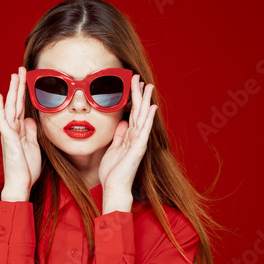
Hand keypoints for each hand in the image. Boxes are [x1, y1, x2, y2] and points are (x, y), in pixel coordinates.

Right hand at [0, 67, 40, 201]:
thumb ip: (30, 132)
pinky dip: (0, 107)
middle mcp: (12, 129)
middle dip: (18, 86)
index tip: (26, 80)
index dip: (23, 94)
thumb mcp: (33, 146)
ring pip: (10, 107)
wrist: (20, 184)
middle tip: (20, 70)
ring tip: (14, 75)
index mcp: (19, 130)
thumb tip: (30, 119)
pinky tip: (0, 96)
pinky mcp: (8, 138)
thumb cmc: (26, 168)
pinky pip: (3, 120)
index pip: (22, 107)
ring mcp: (8, 133)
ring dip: (12, 91)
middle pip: (15, 103)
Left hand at [98, 74, 156, 202]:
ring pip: (142, 116)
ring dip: (145, 100)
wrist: (114, 187)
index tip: (132, 83)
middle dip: (138, 93)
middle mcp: (136, 137)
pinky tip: (151, 107)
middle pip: (138, 110)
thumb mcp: (113, 148)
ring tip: (148, 85)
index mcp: (129, 136)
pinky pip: (144, 130)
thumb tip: (122, 122)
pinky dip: (148, 118)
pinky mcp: (138, 148)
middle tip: (138, 77)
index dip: (132, 98)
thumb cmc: (112, 171)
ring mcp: (139, 142)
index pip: (132, 113)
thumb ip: (119, 135)